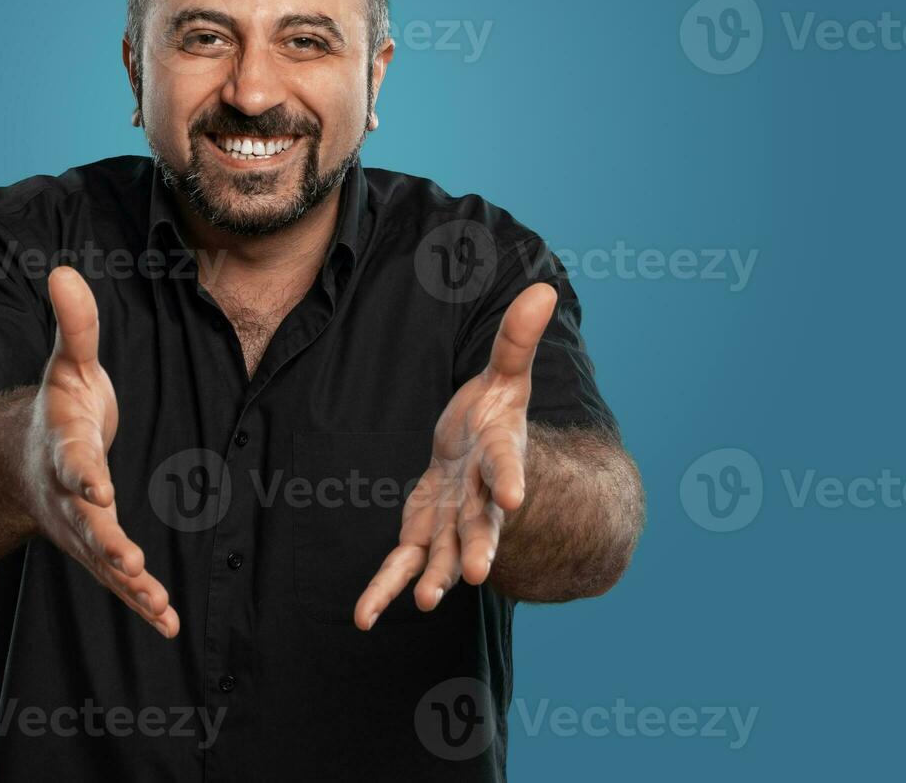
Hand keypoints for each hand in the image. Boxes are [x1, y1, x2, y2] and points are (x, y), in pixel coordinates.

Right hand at [18, 265, 178, 637]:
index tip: (97, 484)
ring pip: (102, 561)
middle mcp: (65, 496)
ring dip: (128, 584)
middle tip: (127, 561)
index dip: (82, 473)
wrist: (19, 461)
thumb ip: (74, 326)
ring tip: (155, 603)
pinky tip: (169, 622)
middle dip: (105, 542)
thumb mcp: (66, 365)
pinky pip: (120, 581)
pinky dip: (141, 602)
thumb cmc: (57, 408)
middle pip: (85, 522)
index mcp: (61, 448)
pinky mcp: (97, 549)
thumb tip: (62, 270)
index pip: (70, 461)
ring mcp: (80, 528)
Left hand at [353, 282, 557, 629]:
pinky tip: (363, 618)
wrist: (485, 453)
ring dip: (434, 576)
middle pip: (480, 523)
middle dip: (478, 545)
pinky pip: (403, 563)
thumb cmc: (495, 410)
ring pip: (443, 552)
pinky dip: (385, 590)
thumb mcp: (506, 373)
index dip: (512, 479)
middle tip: (476, 570)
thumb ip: (517, 339)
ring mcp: (453, 519)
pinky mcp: (423, 530)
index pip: (508, 464)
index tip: (516, 498)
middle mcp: (480, 496)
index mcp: (500, 453)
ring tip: (427, 600)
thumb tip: (542, 288)